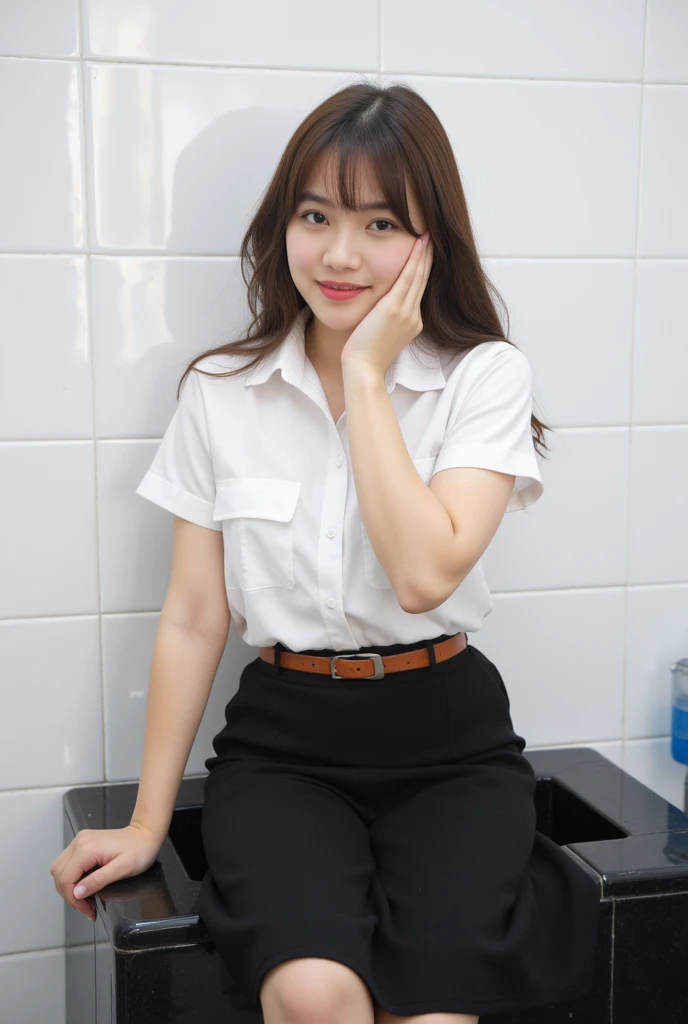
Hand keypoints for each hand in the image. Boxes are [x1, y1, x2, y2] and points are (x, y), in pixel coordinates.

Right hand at [49, 822, 163, 920]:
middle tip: (86, 907)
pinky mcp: (82, 844)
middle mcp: (79, 842)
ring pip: (60, 870)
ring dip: (69, 888)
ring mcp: (80, 842)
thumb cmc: (139, 850)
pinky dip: (72, 878)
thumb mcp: (122, 869)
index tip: (88, 910)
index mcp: (87, 848)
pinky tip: (85, 886)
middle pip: (59, 875)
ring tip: (86, 899)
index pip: (66, 879)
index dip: (73, 899)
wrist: (145, 835)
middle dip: (69, 895)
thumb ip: (98, 880)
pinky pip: (68, 864)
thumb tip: (77, 893)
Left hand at [340, 231, 433, 374]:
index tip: (425, 251)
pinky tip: (418, 243)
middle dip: (428, 257)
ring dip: (424, 253)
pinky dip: (414, 260)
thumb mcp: (379, 334)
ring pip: (418, 276)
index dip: (423, 269)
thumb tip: (377, 307)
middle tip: (432, 235)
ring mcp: (407, 313)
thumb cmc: (364, 356)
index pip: (418, 290)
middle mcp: (414, 316)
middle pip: (423, 280)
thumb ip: (383, 318)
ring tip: (427, 233)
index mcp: (411, 322)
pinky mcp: (395, 309)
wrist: (363, 369)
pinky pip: (408, 278)